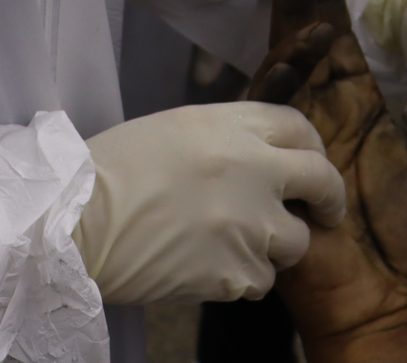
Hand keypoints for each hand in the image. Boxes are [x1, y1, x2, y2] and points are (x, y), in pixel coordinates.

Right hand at [73, 101, 345, 307]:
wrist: (76, 220)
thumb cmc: (110, 170)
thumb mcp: (174, 129)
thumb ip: (225, 138)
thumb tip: (255, 157)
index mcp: (232, 125)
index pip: (299, 128)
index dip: (312, 149)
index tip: (310, 167)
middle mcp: (254, 169)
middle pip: (322, 181)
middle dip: (329, 199)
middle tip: (324, 213)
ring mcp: (251, 223)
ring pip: (295, 243)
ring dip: (272, 247)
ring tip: (230, 246)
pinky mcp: (238, 271)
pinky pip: (261, 281)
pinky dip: (240, 279)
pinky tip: (204, 269)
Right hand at [247, 0, 406, 360]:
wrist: (382, 295)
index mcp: (354, 109)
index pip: (335, 42)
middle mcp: (321, 114)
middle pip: (305, 40)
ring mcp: (297, 133)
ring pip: (287, 62)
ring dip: (293, 16)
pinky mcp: (282, 160)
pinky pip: (276, 105)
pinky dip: (285, 70)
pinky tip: (299, 40)